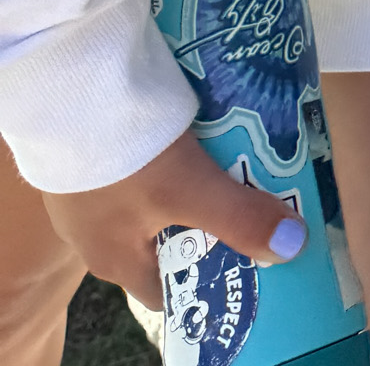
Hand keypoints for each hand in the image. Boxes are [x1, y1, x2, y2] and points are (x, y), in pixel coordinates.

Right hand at [42, 128, 306, 310]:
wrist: (66, 89)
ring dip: (195, 175)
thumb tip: (293, 247)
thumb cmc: (124, 157)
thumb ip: (239, 219)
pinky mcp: (91, 147)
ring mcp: (91, 188)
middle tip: (259, 194)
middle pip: (167, 236)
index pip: (168, 289)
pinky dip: (171, 145)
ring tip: (241, 151)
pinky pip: (141, 156)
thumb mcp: (189, 189)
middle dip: (212, 217)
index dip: (208, 279)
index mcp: (116, 260)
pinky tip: (201, 119)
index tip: (252, 255)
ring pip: (157, 192)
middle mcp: (97, 233)